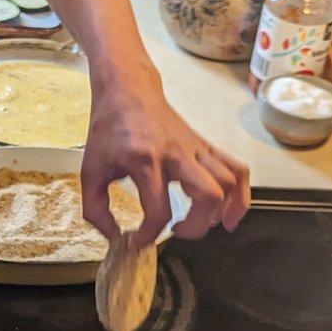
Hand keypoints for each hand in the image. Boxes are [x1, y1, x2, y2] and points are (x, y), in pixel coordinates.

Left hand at [81, 70, 250, 248]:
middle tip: (179, 232)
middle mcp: (176, 154)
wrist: (128, 89)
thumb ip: (95, 208)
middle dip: (197, 226)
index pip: (159, 209)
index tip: (140, 241)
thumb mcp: (91, 169)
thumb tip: (111, 235)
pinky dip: (241, 193)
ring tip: (210, 225)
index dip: (150, 234)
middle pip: (208, 195)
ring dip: (225, 211)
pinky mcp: (205, 146)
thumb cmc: (110, 127)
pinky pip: (236, 168)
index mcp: (144, 161)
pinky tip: (230, 210)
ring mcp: (195, 149)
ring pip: (229, 181)